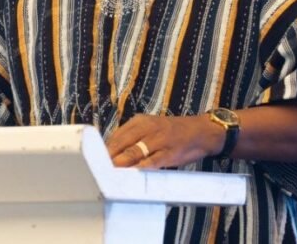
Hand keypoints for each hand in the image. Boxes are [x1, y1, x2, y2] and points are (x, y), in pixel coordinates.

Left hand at [106, 114, 223, 168]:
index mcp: (140, 121)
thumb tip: (111, 153)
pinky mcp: (169, 152)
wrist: (202, 131)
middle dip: (108, 158)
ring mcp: (159, 140)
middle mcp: (147, 128)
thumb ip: (132, 138)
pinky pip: (152, 162)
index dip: (104, 150)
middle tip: (95, 171)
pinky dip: (140, 169)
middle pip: (121, 144)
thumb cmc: (173, 133)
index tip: (94, 161)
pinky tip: (131, 175)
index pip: (115, 136)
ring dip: (120, 164)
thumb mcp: (151, 128)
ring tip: (107, 175)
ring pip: (133, 153)